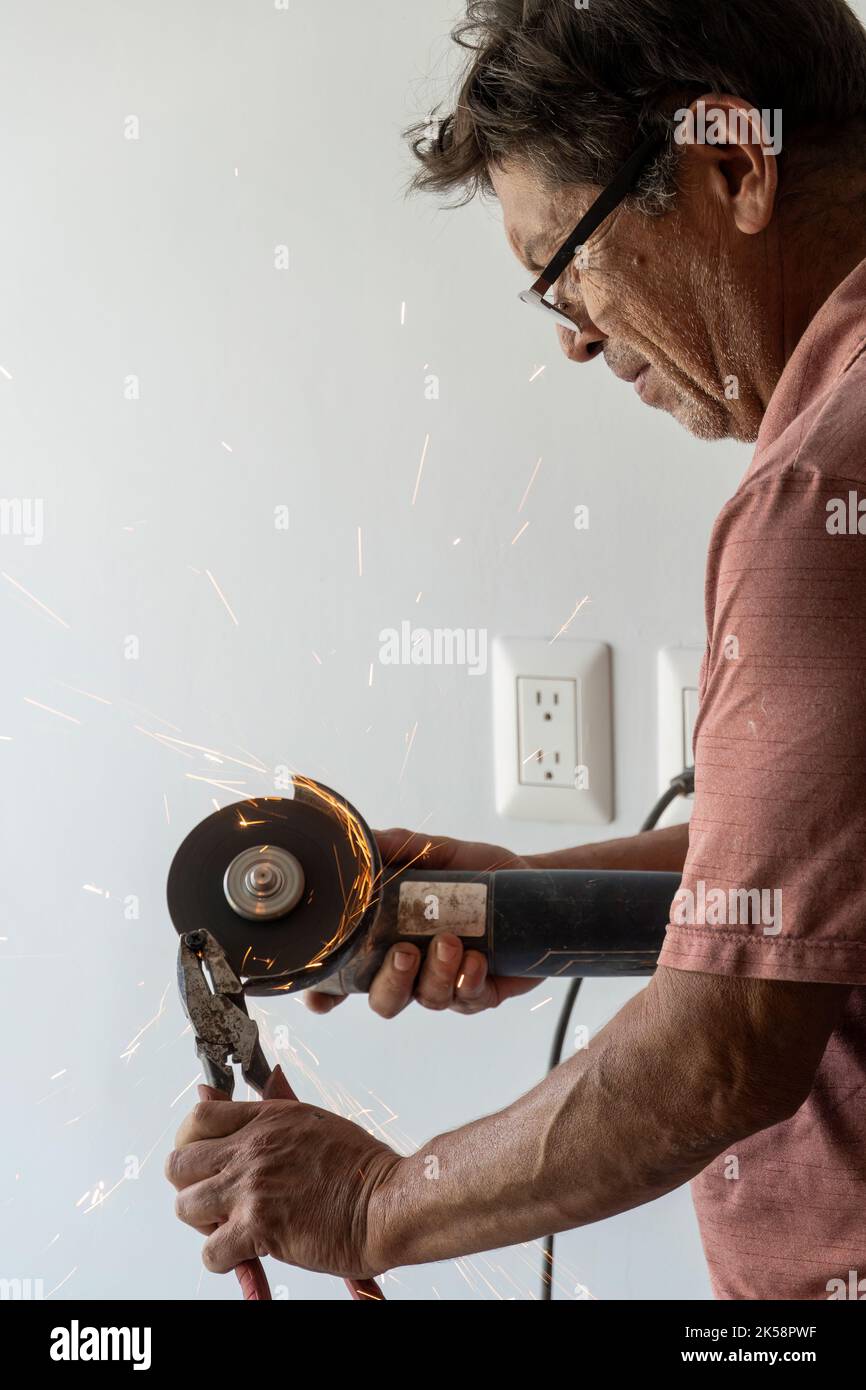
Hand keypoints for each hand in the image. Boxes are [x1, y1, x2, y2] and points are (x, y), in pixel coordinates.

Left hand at [165, 1077, 399, 1279]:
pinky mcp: (259, 1227)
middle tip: (213, 1199)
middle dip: (190, 1186)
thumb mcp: (315, 1120)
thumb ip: (280, 1103)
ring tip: (228, 1228)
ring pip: (186, 1208)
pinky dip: (223, 1261)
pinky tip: (245, 1254)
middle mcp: (252, 1149)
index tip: (200, 1160)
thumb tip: (268, 1076)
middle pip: (178, 1164)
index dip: (189, 1142)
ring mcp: (252, 1188)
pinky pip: (210, 1252)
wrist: (386, 1202)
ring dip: (204, 1224)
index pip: (198, 1119)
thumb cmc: (360, 1166)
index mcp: (267, 1118)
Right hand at [303, 828, 540, 1018]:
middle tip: (406, 951)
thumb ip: (400, 845)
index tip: (317, 997)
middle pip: (384, 1001)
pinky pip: (468, 1001)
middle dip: (391, 983)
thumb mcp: (437, 852)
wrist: (531, 884)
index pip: (348, 978)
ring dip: (435, 973)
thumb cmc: (477, 873)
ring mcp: (448, 984)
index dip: (328, 994)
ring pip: (427, 1000)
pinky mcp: (482, 992)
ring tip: (450, 940)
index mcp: (391, 941)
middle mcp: (415, 969)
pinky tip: (476, 960)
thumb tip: (364, 835)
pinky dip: (468, 981)